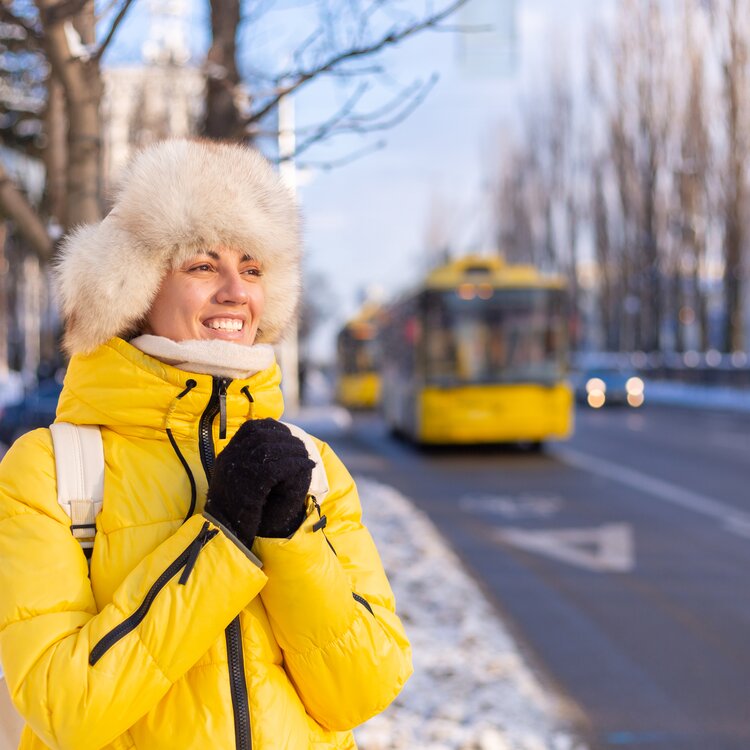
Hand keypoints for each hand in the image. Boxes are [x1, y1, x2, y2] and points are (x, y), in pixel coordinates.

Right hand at [204, 419, 313, 545]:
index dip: (273, 428)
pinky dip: (296, 464)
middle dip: (287, 439)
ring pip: (272, 450)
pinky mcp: (252, 485)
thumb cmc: (233, 508)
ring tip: (307, 457)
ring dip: (294, 451)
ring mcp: (239, 470)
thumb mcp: (234, 478)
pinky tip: (308, 466)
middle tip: (302, 446)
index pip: (252, 428)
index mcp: (227, 454)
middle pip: (264, 436)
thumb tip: (270, 444)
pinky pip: (279, 467)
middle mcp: (230, 458)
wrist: (225, 532)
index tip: (287, 434)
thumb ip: (247, 460)